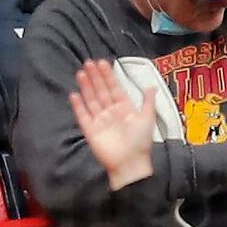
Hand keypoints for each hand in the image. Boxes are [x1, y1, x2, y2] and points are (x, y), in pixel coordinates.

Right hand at [69, 63, 160, 186]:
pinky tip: (74, 94)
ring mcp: (100, 121)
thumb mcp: (147, 118)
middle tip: (89, 63)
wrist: (130, 163)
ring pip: (91, 100)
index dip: (109, 76)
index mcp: (125, 109)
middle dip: (95, 77)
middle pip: (101, 91)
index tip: (103, 63)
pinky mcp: (90, 130)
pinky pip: (83, 116)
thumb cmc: (141, 143)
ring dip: (86, 87)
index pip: (115, 88)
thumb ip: (148, 101)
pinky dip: (78, 106)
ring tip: (81, 73)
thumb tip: (151, 86)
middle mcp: (111, 113)